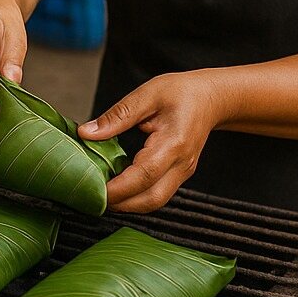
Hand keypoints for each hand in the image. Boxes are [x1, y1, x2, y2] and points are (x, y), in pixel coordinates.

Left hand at [83, 71, 222, 212]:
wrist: (211, 98)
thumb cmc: (182, 92)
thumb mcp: (147, 95)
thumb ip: (117, 116)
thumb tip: (86, 133)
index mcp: (173, 143)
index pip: (144, 175)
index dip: (118, 188)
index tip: (93, 189)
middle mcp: (181, 164)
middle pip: (151, 199)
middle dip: (121, 204)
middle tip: (91, 196)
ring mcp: (183, 172)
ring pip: (155, 201)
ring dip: (128, 203)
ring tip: (101, 193)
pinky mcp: (179, 174)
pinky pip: (157, 193)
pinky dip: (136, 196)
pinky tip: (118, 186)